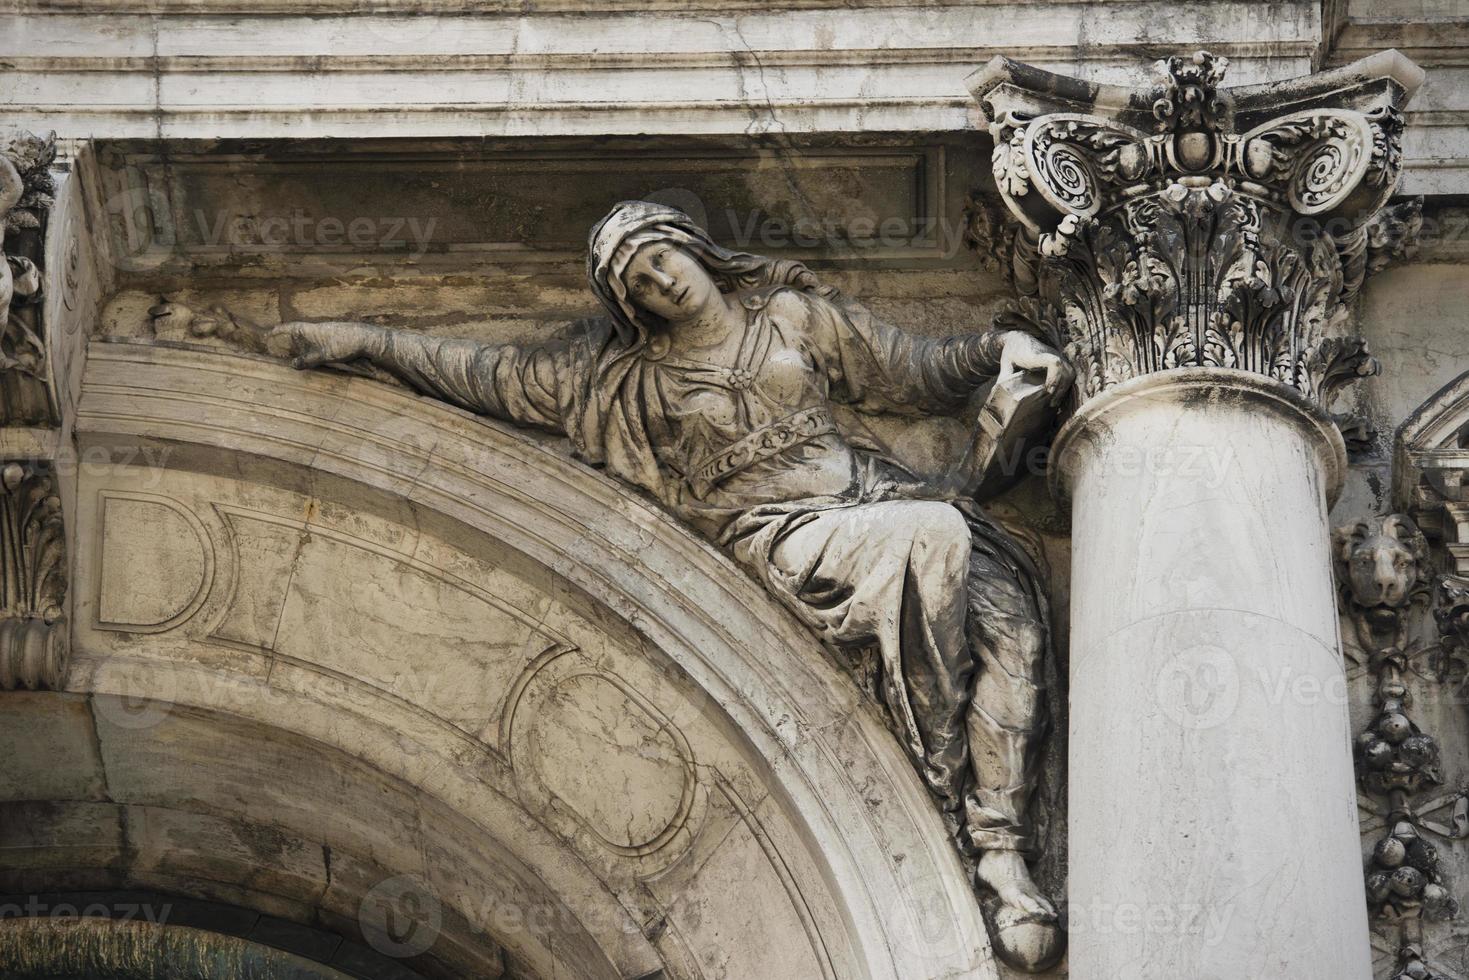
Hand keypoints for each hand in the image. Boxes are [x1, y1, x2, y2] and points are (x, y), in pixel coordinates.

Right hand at [268, 321, 385, 368]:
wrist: (369, 339)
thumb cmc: (347, 344)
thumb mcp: (326, 354)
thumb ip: (309, 360)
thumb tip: (292, 365)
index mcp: (313, 330)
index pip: (291, 328)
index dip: (279, 330)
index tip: (267, 332)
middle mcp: (319, 329)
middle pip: (299, 332)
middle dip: (287, 337)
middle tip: (275, 344)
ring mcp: (328, 332)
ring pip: (309, 337)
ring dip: (300, 343)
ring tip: (292, 351)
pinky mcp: (336, 337)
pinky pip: (318, 341)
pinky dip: (311, 346)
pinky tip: (313, 353)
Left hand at [999, 331, 1073, 406]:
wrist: (1019, 338)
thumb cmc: (1012, 351)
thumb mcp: (1005, 363)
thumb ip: (1004, 376)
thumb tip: (997, 392)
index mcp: (1035, 355)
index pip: (1053, 362)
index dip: (1054, 377)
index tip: (1048, 390)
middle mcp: (1050, 353)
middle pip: (1064, 370)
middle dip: (1060, 388)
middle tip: (1051, 403)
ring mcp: (1056, 355)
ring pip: (1069, 371)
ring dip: (1064, 387)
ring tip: (1055, 400)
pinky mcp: (1059, 358)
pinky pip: (1068, 371)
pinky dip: (1065, 383)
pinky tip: (1057, 393)